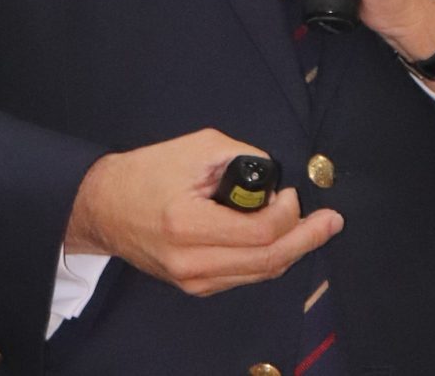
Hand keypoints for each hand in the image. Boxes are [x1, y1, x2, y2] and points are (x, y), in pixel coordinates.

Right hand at [64, 128, 341, 295]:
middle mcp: (191, 262)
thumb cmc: (145, 172)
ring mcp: (192, 281)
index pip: (259, 233)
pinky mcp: (194, 286)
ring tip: (313, 228)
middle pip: (267, 261)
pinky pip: (243, 276)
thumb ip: (242, 158)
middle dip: (306, 239)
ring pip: (259, 273)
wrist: (103, 206)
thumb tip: (275, 178)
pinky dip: (267, 257)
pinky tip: (280, 239)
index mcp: (188, 225)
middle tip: (331, 222)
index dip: (288, 213)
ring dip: (291, 250)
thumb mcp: (196, 148)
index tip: (291, 193)